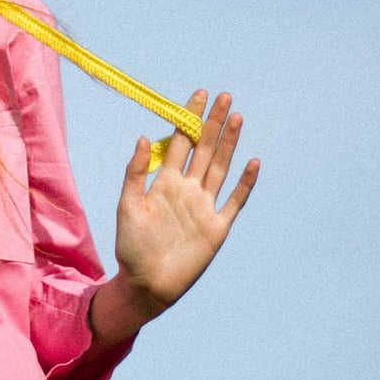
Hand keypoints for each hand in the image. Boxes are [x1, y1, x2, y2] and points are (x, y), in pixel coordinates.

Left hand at [111, 90, 258, 321]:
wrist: (146, 285)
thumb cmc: (131, 247)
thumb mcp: (127, 206)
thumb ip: (136, 172)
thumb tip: (145, 137)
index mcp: (165, 182)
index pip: (180, 143)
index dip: (188, 119)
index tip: (198, 95)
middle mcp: (187, 190)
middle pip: (204, 149)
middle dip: (212, 123)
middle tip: (223, 96)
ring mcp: (204, 207)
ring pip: (220, 168)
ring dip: (229, 143)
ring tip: (236, 117)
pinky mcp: (217, 228)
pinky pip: (235, 201)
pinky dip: (244, 183)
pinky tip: (253, 162)